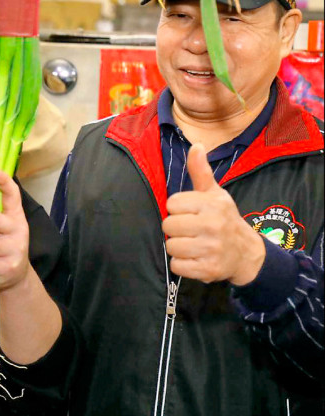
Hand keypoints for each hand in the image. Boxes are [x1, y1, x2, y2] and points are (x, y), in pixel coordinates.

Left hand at [163, 143, 265, 284]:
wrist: (246, 253)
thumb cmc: (223, 219)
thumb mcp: (214, 193)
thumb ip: (200, 171)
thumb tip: (196, 146)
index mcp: (211, 204)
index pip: (172, 204)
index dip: (177, 209)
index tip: (190, 213)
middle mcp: (213, 225)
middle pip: (168, 225)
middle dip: (176, 229)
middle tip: (191, 230)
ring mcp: (211, 249)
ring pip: (171, 246)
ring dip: (178, 247)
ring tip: (193, 244)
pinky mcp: (208, 270)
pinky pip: (177, 266)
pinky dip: (182, 264)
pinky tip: (195, 258)